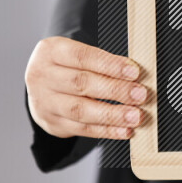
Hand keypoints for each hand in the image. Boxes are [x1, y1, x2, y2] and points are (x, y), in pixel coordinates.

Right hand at [25, 37, 146, 139]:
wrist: (41, 86)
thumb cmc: (70, 66)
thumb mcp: (78, 55)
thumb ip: (103, 62)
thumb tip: (136, 74)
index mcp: (51, 52)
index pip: (82, 57)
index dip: (110, 65)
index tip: (134, 72)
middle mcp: (42, 76)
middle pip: (81, 84)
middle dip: (115, 90)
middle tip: (140, 94)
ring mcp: (44, 102)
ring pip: (80, 110)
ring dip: (112, 114)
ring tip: (135, 116)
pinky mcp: (52, 123)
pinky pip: (82, 129)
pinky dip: (106, 130)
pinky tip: (124, 130)